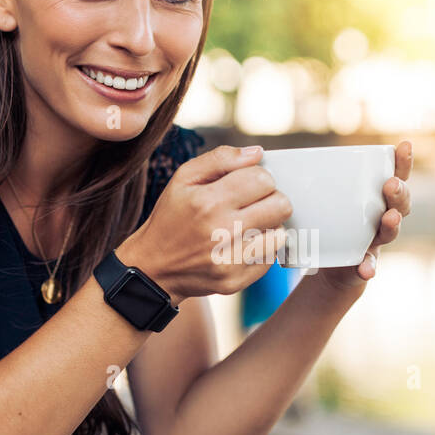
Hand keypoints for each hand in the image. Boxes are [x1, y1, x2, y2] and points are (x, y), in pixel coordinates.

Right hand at [118, 144, 289, 303]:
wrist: (153, 267)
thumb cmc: (172, 217)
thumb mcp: (183, 178)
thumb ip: (220, 159)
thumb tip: (257, 153)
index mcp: (208, 201)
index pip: (263, 179)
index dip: (260, 177)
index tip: (249, 183)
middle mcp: (220, 232)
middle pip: (281, 206)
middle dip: (272, 199)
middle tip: (254, 203)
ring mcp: (229, 261)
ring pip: (280, 234)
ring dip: (268, 226)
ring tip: (247, 225)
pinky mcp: (234, 281)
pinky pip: (269, 259)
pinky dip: (260, 249)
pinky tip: (240, 245)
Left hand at [315, 140, 412, 294]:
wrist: (327, 260)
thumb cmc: (325, 218)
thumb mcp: (319, 196)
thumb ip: (304, 178)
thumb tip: (264, 152)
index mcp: (375, 194)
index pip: (395, 173)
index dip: (403, 160)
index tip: (404, 145)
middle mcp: (382, 215)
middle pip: (400, 202)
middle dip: (399, 192)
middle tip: (391, 184)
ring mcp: (377, 240)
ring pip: (390, 231)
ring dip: (392, 224)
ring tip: (390, 218)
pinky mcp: (366, 261)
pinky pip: (370, 264)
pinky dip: (368, 266)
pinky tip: (366, 268)